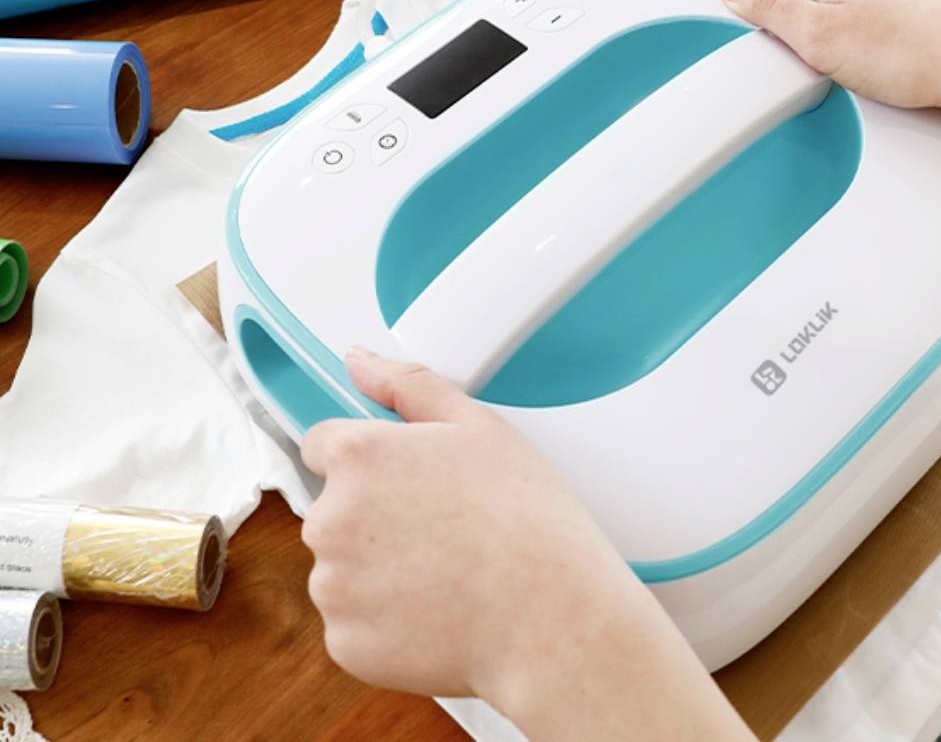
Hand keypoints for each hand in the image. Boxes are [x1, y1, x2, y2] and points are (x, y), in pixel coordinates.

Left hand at [301, 349, 753, 741]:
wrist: (552, 614)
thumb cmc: (525, 516)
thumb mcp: (476, 424)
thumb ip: (405, 384)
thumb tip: (358, 361)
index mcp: (357, 455)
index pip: (323, 445)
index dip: (368, 461)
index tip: (403, 480)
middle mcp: (331, 518)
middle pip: (334, 509)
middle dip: (374, 516)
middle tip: (441, 527)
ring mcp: (334, 586)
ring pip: (344, 570)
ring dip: (379, 572)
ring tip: (447, 572)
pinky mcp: (347, 644)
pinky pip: (355, 624)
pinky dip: (386, 623)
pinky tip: (437, 611)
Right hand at [719, 0, 940, 124]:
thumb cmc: (909, 51)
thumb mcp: (818, 35)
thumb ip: (769, 8)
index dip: (773, 35)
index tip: (781, 61)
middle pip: (816, 9)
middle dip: (812, 44)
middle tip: (821, 77)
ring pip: (854, 23)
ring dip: (850, 51)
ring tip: (861, 79)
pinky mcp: (926, 10)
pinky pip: (887, 34)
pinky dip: (884, 55)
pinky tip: (892, 74)